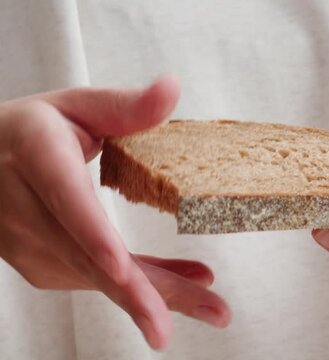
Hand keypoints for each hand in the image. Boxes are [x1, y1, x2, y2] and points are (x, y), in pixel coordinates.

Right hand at [0, 77, 229, 349]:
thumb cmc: (34, 130)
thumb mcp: (77, 106)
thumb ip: (125, 106)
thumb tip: (173, 87)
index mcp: (35, 156)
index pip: (65, 199)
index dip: (93, 235)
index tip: (121, 269)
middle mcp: (24, 209)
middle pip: (86, 257)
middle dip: (137, 294)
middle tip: (172, 326)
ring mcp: (28, 245)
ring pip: (96, 280)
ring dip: (153, 299)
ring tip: (211, 308)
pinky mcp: (41, 266)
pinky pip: (97, 282)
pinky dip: (142, 289)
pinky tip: (183, 289)